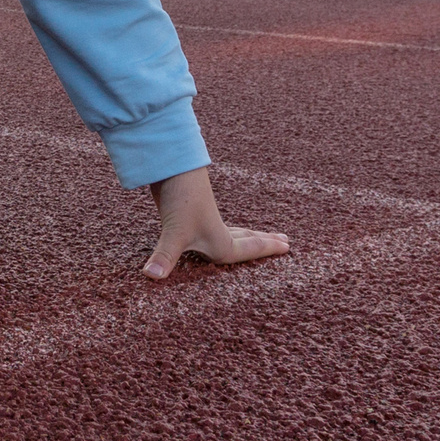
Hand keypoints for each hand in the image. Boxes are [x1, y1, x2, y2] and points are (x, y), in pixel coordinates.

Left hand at [143, 166, 289, 279]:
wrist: (172, 165)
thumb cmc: (180, 199)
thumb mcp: (174, 232)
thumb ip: (164, 256)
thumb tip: (150, 275)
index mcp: (219, 241)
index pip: (249, 249)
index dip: (268, 249)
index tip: (288, 246)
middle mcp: (215, 231)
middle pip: (246, 238)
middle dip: (264, 242)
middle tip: (284, 240)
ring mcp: (204, 220)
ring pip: (233, 231)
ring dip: (248, 234)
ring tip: (259, 235)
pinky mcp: (192, 213)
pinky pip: (216, 226)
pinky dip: (228, 229)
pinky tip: (219, 228)